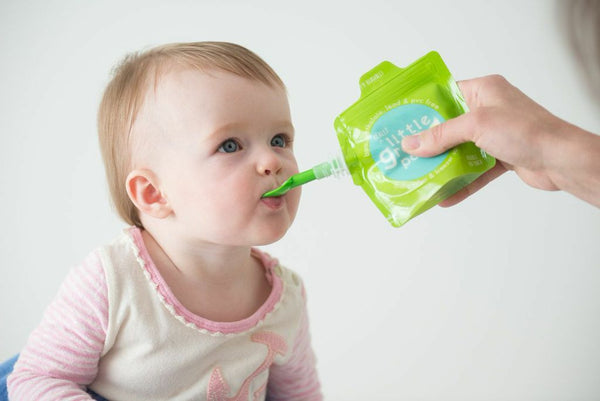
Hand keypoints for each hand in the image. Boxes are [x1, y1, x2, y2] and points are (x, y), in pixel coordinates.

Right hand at [401, 75, 599, 206]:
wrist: (561, 160)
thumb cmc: (527, 130)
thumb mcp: (476, 125)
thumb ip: (441, 135)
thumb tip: (411, 144)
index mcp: (484, 90)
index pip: (446, 95)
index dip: (424, 108)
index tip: (402, 120)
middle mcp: (488, 110)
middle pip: (449, 127)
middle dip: (428, 143)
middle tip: (404, 153)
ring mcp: (494, 135)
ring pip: (460, 150)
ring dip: (442, 165)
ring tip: (419, 177)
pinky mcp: (500, 157)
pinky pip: (474, 170)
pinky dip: (460, 183)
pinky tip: (445, 197)